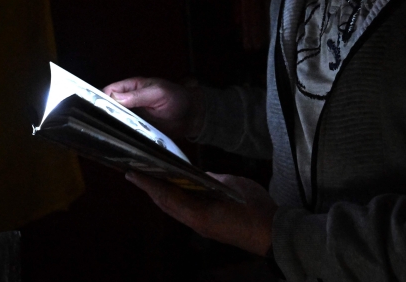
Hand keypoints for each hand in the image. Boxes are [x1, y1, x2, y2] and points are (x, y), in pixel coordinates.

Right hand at [103, 76, 203, 138]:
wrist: (192, 116)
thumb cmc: (177, 98)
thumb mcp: (158, 93)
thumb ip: (138, 95)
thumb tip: (114, 97)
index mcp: (131, 88)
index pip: (109, 91)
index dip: (100, 98)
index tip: (94, 108)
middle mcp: (128, 102)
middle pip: (108, 108)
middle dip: (103, 115)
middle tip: (97, 125)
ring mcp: (132, 117)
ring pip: (115, 122)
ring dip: (111, 127)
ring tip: (105, 135)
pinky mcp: (137, 131)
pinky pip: (126, 133)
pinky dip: (122, 137)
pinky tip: (118, 142)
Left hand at [126, 172, 275, 255]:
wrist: (273, 235)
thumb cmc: (255, 209)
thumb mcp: (232, 186)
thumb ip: (211, 180)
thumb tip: (197, 176)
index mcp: (199, 214)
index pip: (167, 196)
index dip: (149, 184)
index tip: (132, 173)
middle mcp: (195, 222)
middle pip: (166, 204)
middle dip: (151, 188)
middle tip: (136, 171)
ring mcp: (201, 226)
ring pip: (174, 209)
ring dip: (162, 194)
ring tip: (151, 177)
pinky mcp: (208, 227)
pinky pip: (185, 211)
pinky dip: (176, 199)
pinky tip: (175, 188)